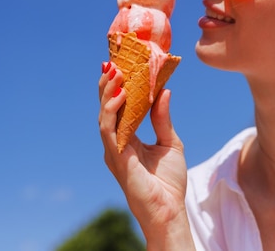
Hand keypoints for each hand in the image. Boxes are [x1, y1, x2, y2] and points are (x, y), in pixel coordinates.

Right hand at [98, 61, 194, 249]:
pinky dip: (112, 110)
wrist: (169, 211)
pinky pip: (108, 129)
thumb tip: (163, 91)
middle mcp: (117, 142)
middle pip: (108, 108)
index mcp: (128, 138)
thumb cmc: (169, 182)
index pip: (119, 107)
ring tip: (116, 72)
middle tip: (114, 62)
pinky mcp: (116, 157)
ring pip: (104, 115)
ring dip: (108, 92)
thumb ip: (162, 118)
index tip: (121, 65)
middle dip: (109, 84)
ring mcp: (114, 150)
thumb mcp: (170, 142)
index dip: (118, 87)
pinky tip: (120, 95)